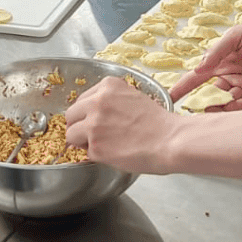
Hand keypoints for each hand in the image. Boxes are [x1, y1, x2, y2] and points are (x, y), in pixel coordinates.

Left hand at [65, 76, 182, 173]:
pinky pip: (85, 152)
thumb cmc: (158, 122)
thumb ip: (110, 100)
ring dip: (83, 141)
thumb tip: (94, 112)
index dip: (87, 113)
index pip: (82, 99)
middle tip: (91, 135)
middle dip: (79, 126)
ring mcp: (94, 124)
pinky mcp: (95, 146)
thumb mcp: (133, 96)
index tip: (94, 120)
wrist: (171, 140)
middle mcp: (97, 101)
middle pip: (71, 115)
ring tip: (103, 145)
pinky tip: (112, 153)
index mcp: (107, 86)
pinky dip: (95, 155)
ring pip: (71, 134)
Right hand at [170, 13, 241, 109]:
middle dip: (199, 103)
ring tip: (205, 112)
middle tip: (188, 111)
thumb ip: (216, 53)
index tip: (169, 98)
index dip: (182, 88)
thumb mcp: (234, 37)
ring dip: (216, 109)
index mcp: (221, 62)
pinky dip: (233, 111)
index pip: (197, 78)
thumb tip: (198, 68)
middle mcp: (230, 77)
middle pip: (210, 94)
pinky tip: (224, 111)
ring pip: (225, 103)